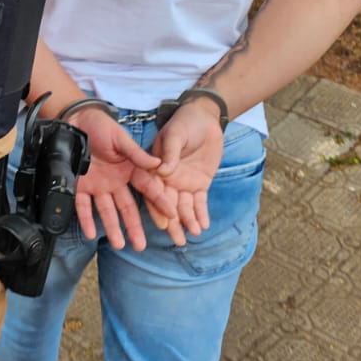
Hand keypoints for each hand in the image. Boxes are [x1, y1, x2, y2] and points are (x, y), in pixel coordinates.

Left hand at [69, 107, 161, 251]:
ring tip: (119, 245)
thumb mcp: (120, 139)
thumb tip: (159, 164)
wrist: (76, 121)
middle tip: (141, 245)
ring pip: (107, 211)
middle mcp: (115, 181)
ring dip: (113, 228)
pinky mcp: (80, 186)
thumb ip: (137, 154)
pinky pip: (83, 206)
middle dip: (135, 227)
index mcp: (129, 169)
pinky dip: (86, 220)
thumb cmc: (101, 126)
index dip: (159, 201)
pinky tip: (90, 233)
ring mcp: (98, 185)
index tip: (171, 215)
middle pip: (127, 207)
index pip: (147, 188)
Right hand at [134, 98, 223, 242]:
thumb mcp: (175, 134)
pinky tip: (203, 225)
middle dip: (172, 223)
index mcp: (156, 168)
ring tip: (193, 234)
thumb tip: (163, 171)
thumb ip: (170, 152)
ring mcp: (183, 183)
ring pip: (184, 207)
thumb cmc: (185, 122)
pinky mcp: (199, 184)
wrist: (206, 119)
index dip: (158, 207)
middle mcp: (167, 179)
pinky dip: (201, 214)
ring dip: (188, 221)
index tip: (163, 222)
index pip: (154, 191)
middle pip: (168, 205)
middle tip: (177, 240)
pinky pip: (199, 202)